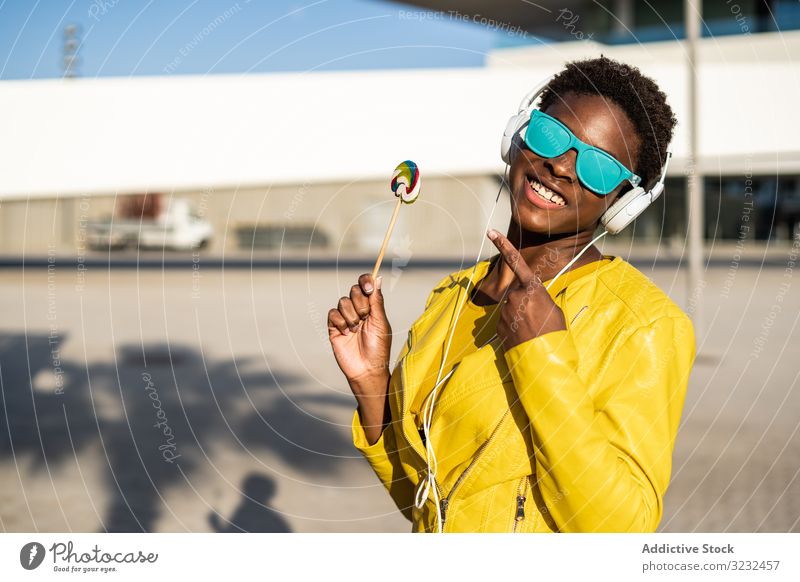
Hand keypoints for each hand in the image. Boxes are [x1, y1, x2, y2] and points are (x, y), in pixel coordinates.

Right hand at [327, 273, 391, 387]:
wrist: (366, 368)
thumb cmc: (378, 347)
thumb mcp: (380, 322)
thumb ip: (377, 300)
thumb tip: (377, 277)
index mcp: (372, 306)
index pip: (366, 284)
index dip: (365, 281)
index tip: (368, 289)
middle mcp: (358, 309)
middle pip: (354, 290)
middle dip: (360, 304)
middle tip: (365, 318)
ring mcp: (346, 317)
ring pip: (343, 302)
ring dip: (351, 316)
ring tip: (356, 330)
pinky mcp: (334, 326)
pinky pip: (333, 314)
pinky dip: (341, 322)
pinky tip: (347, 334)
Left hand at [487, 229, 566, 348]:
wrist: (543, 357)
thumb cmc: (555, 332)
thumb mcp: (552, 309)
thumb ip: (538, 298)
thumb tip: (530, 300)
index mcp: (531, 288)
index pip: (516, 262)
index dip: (503, 245)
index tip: (491, 232)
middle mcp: (514, 296)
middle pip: (515, 292)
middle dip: (523, 301)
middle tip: (537, 318)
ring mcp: (504, 311)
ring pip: (510, 307)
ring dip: (518, 315)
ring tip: (532, 329)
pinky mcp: (498, 325)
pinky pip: (505, 321)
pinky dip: (512, 326)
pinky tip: (523, 336)